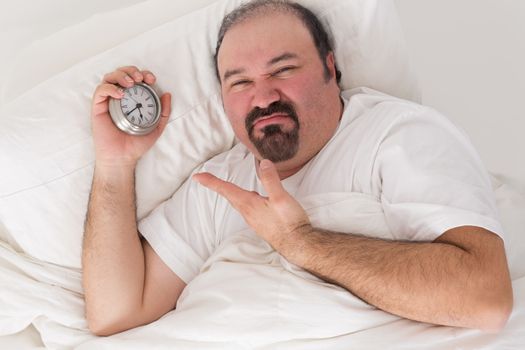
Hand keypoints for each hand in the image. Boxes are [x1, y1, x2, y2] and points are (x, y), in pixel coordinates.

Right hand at [91, 66, 170, 167]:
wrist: (123, 157)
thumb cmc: (136, 144)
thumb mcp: (156, 127)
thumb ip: (163, 112)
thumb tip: (167, 94)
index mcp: (131, 100)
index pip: (134, 79)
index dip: (143, 74)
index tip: (152, 79)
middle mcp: (118, 98)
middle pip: (121, 73)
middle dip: (131, 70)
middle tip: (141, 78)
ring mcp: (107, 101)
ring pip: (109, 78)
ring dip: (121, 75)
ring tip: (130, 83)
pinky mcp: (97, 107)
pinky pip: (100, 91)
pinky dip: (110, 88)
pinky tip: (120, 94)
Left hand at [192, 159, 311, 254]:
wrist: (297, 245)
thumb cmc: (289, 222)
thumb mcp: (281, 198)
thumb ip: (271, 180)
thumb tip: (264, 163)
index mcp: (249, 204)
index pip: (226, 189)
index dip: (211, 181)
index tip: (197, 176)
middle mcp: (248, 212)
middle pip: (229, 195)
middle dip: (217, 185)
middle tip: (205, 178)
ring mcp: (254, 219)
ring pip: (238, 202)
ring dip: (229, 192)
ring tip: (224, 186)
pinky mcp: (261, 223)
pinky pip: (247, 208)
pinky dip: (242, 199)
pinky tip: (250, 199)